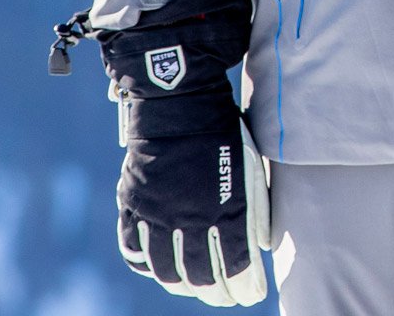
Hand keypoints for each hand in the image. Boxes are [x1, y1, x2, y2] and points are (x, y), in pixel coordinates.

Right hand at [99, 0, 269, 306]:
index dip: (242, 284)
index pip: (234, 261)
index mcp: (222, 205)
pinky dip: (144, 262)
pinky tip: (157, 268)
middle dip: (216, 290)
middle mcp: (186, 215)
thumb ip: (253, 205)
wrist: (177, 97)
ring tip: (195, 288)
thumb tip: (260, 244)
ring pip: (165, 266)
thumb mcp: (248, 163)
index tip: (250, 294)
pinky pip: (133, 244)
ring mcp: (156, 211)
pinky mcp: (133, 201)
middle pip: (199, 272)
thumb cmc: (222, 126)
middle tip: (225, 297)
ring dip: (182, 282)